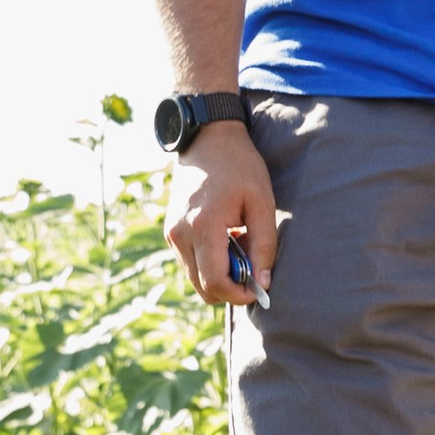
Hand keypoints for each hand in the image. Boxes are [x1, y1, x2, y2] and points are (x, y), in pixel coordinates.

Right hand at [164, 122, 275, 309]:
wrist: (207, 138)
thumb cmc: (240, 166)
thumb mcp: (262, 202)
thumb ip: (264, 245)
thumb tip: (263, 282)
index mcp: (203, 227)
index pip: (215, 283)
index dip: (238, 295)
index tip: (258, 290)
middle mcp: (180, 234)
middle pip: (202, 287)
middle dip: (229, 288)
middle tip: (252, 269)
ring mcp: (172, 233)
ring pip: (195, 277)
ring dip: (219, 274)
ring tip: (239, 246)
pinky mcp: (170, 231)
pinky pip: (189, 262)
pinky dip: (209, 262)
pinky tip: (226, 239)